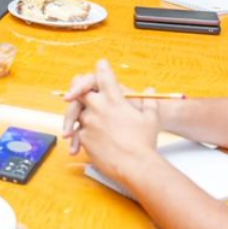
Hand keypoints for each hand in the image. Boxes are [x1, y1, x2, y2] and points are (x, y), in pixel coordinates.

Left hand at [64, 60, 161, 186]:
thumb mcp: (152, 118)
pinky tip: (80, 138)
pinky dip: (79, 133)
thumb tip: (150, 91)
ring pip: (77, 112)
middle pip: (81, 91)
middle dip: (78, 87)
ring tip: (78, 119)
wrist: (134, 165)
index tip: (101, 63)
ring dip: (77, 113)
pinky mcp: (84, 137)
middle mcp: (99, 108)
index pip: (105, 76)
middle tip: (76, 88)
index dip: (102, 68)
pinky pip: (78, 131)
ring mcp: (89, 122)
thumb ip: (149, 102)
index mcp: (115, 100)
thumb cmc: (145, 141)